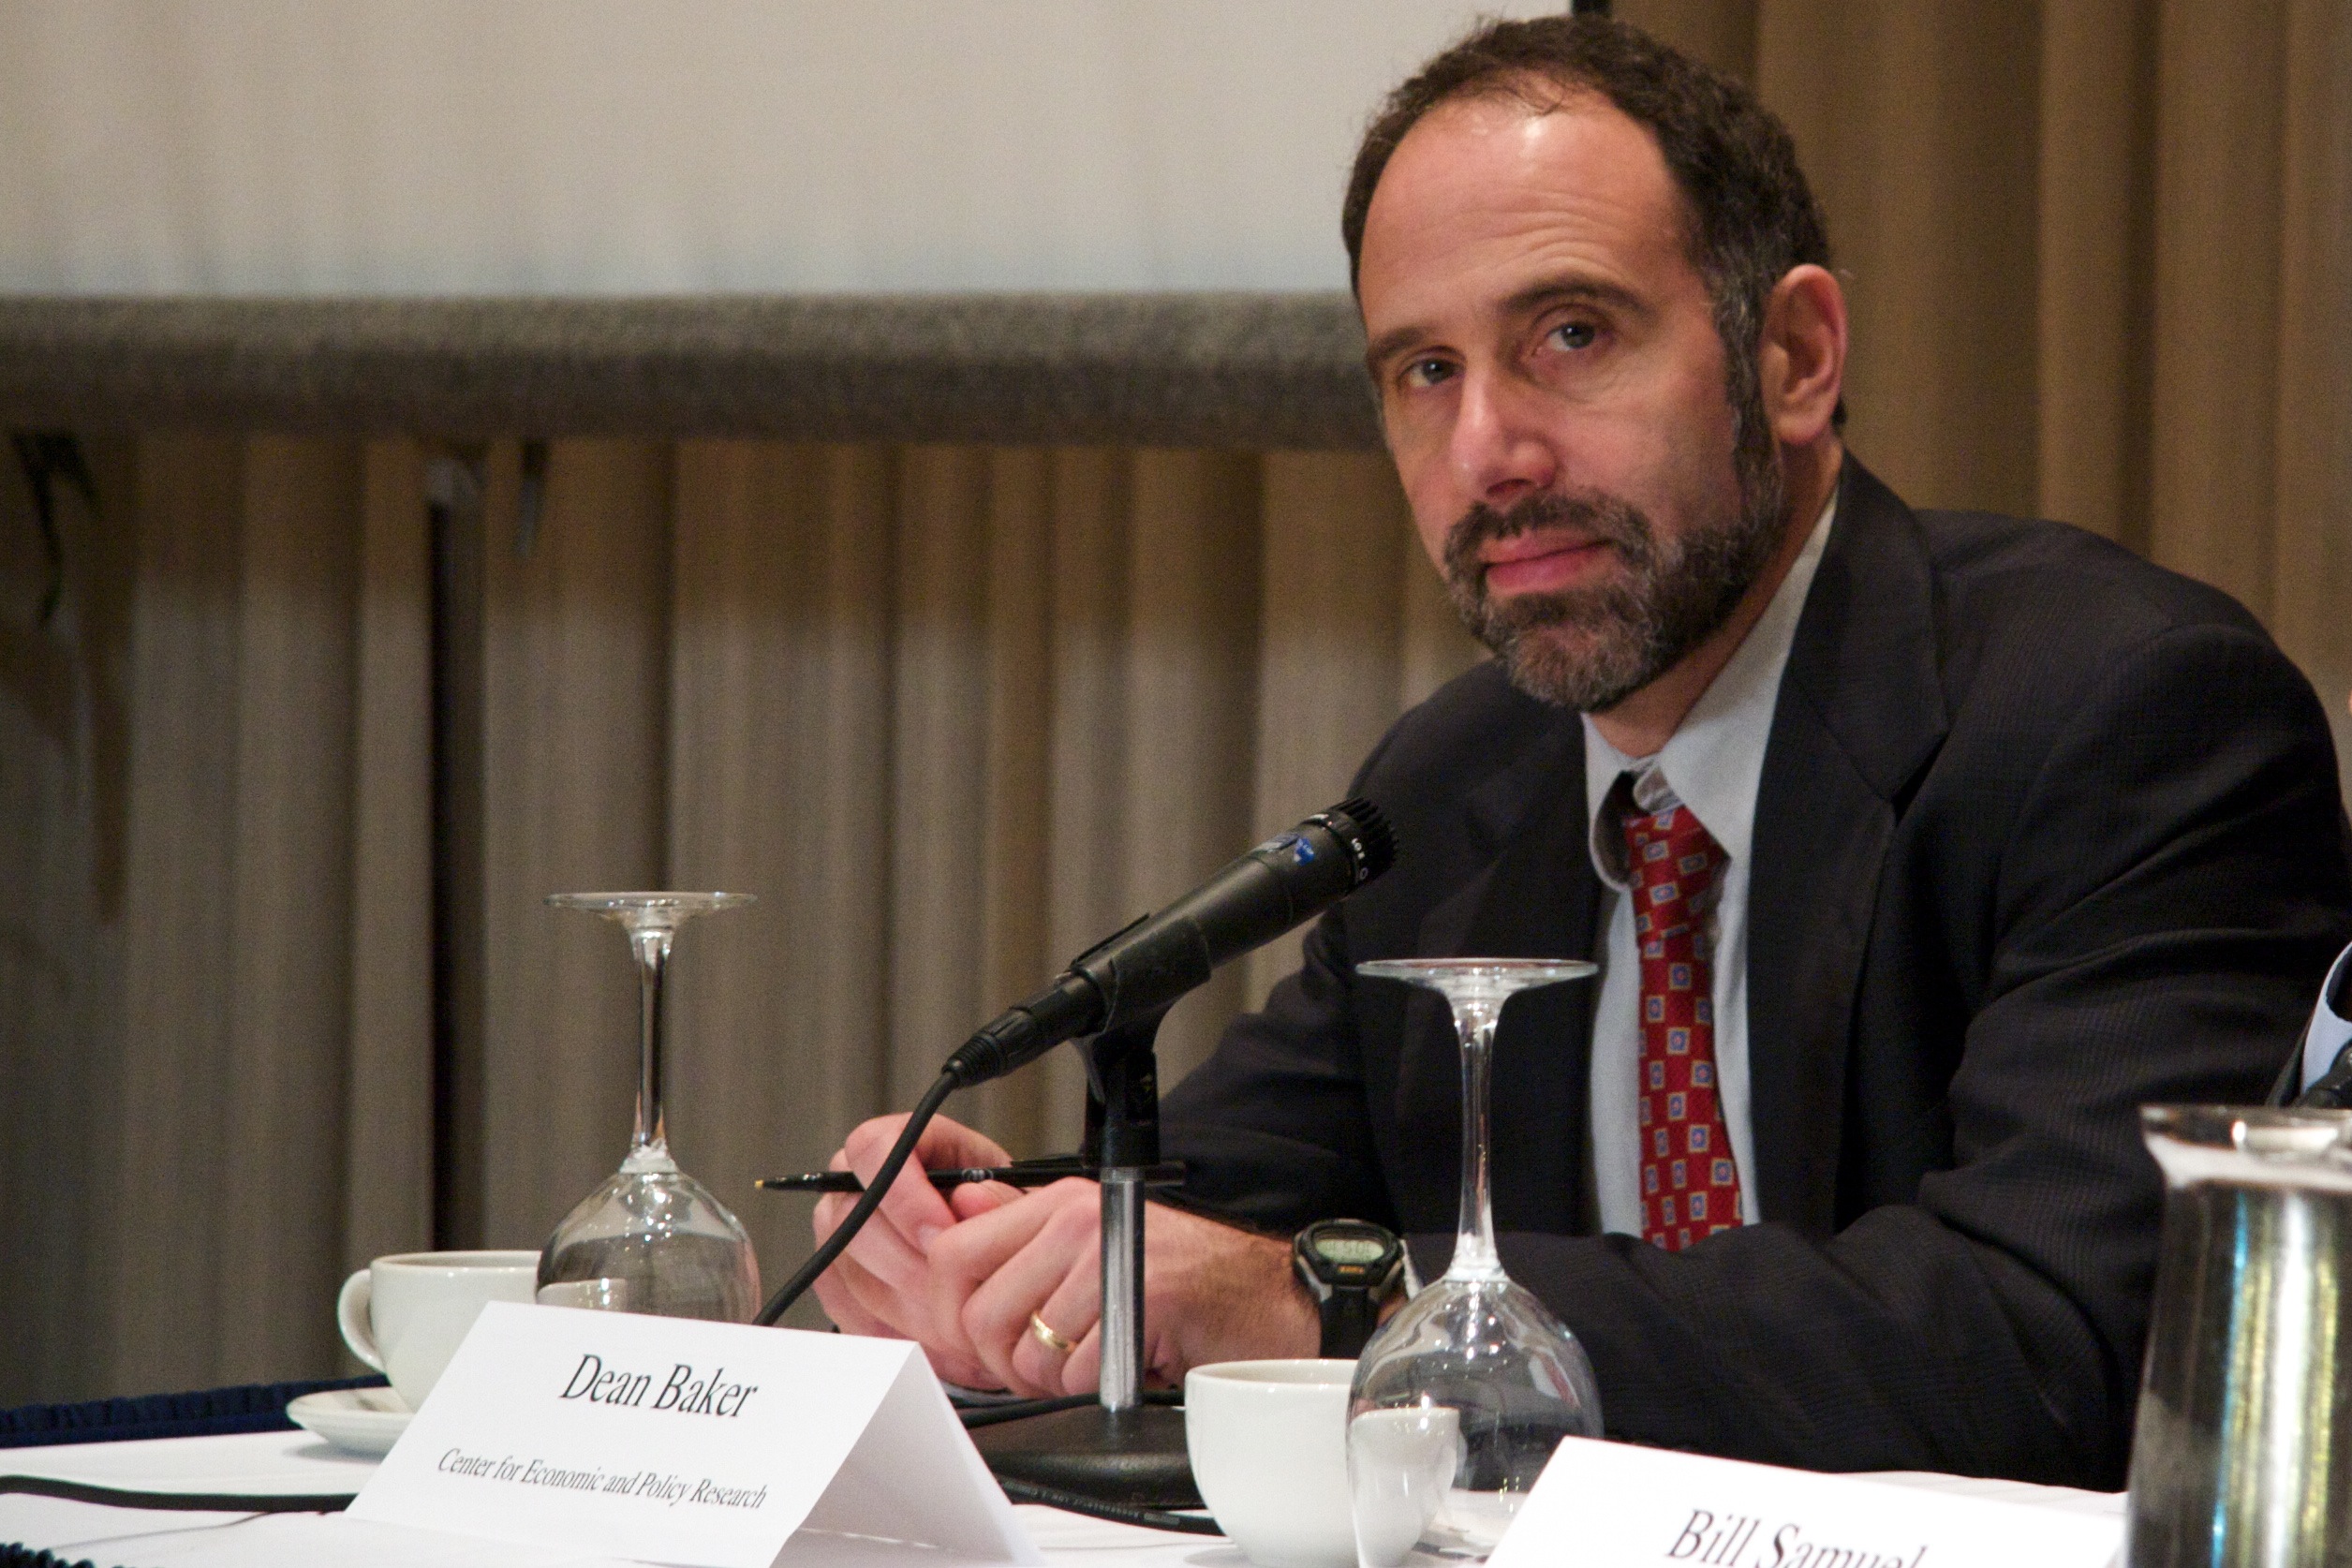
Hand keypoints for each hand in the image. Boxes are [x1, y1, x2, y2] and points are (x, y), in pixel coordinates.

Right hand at [808, 1112, 1025, 1388]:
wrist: (1006, 1269)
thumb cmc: (1013, 1226)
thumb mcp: (1026, 1205)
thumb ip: (1006, 1201)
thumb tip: (970, 1200)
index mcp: (911, 1140)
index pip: (875, 1147)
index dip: (903, 1195)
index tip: (942, 1236)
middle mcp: (864, 1178)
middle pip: (850, 1214)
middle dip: (905, 1262)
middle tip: (953, 1295)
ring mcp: (842, 1228)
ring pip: (844, 1265)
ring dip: (902, 1303)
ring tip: (957, 1328)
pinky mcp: (837, 1275)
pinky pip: (842, 1304)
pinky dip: (887, 1328)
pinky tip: (933, 1341)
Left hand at [923, 1183, 1317, 1396]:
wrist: (1268, 1296)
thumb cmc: (1186, 1276)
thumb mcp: (1097, 1241)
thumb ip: (1024, 1233)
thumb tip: (961, 1212)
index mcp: (1061, 1202)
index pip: (954, 1254)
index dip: (950, 1313)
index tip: (975, 1343)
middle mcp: (1080, 1220)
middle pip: (983, 1314)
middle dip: (1004, 1363)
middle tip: (1040, 1370)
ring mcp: (1112, 1257)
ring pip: (1031, 1351)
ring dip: (1054, 1382)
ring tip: (1092, 1367)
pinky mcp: (1145, 1299)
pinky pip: (1079, 1372)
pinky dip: (1096, 1388)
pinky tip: (1126, 1367)